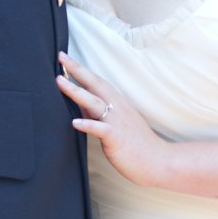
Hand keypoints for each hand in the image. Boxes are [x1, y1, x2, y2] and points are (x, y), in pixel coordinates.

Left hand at [57, 52, 165, 187]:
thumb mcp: (118, 124)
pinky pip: (101, 130)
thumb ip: (99, 114)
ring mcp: (117, 122)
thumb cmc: (137, 145)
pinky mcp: (116, 139)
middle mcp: (117, 108)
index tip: (65, 58)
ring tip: (59, 82)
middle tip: (61, 57)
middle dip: (77, 70)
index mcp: (118, 103)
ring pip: (95, 102)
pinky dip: (88, 125)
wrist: (158, 161)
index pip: (97, 81)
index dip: (81, 69)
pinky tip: (74, 123)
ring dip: (76, 91)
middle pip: (96, 84)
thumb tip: (80, 106)